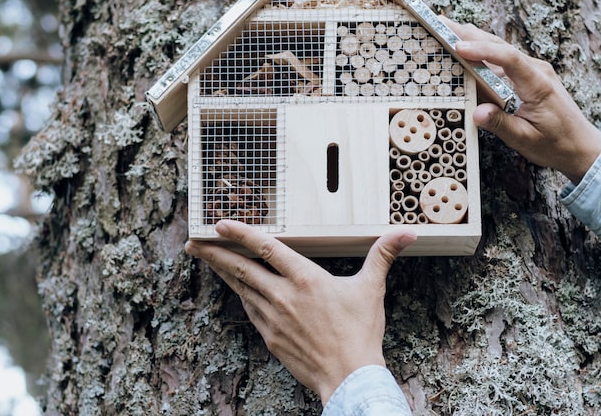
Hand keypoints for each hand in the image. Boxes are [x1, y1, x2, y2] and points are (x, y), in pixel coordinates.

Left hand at [185, 220, 415, 403]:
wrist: (348, 377)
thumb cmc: (360, 333)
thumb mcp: (372, 289)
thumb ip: (383, 255)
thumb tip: (407, 232)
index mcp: (304, 279)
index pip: (266, 248)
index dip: (241, 233)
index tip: (219, 223)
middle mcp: (282, 296)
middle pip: (241, 268)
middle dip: (214, 253)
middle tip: (193, 242)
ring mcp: (272, 318)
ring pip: (240, 288)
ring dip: (222, 272)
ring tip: (205, 258)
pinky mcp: (270, 337)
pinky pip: (250, 310)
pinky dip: (240, 296)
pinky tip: (236, 290)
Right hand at [443, 18, 600, 183]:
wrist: (582, 147)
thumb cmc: (557, 144)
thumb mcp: (526, 140)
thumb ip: (501, 124)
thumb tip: (476, 112)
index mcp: (538, 84)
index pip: (509, 58)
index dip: (482, 50)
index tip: (458, 47)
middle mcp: (537, 71)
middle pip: (500, 45)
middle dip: (469, 34)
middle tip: (440, 24)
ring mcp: (533, 71)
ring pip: (500, 49)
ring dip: (473, 39)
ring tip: (445, 30)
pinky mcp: (528, 76)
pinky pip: (502, 60)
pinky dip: (482, 52)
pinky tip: (465, 50)